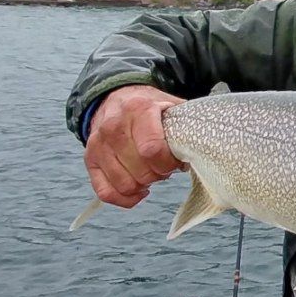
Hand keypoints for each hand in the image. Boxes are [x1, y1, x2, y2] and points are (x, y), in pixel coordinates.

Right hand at [83, 85, 185, 208]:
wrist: (117, 98)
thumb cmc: (152, 108)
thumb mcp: (171, 106)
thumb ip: (187, 126)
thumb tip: (205, 149)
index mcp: (139, 109)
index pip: (152, 150)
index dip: (167, 164)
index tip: (175, 161)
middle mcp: (114, 126)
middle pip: (140, 171)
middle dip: (158, 175)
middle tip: (164, 167)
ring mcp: (98, 144)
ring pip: (124, 184)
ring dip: (143, 185)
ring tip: (151, 172)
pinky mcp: (90, 159)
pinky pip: (105, 192)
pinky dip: (125, 198)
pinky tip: (138, 190)